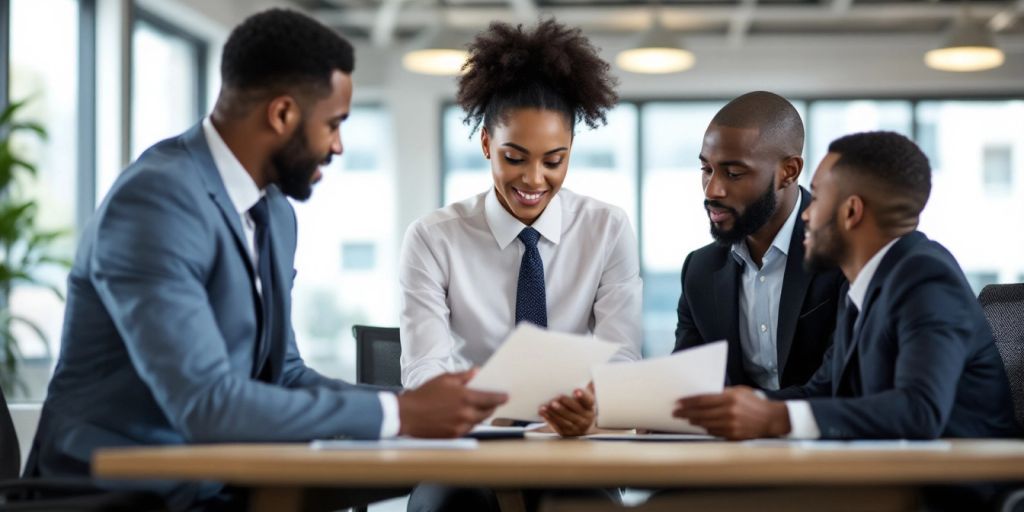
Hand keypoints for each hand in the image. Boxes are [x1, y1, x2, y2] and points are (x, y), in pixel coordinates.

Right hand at [397, 370, 507, 437]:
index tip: (506, 396)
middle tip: (492, 402)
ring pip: (478, 422)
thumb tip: (476, 372)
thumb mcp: (444, 379)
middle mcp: (465, 413)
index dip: (501, 398)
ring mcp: (460, 426)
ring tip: (477, 408)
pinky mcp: (454, 435)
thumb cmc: (423, 395)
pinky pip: (468, 429)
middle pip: (488, 412)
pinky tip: (464, 417)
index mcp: (464, 397)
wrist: (407, 414)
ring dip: (480, 415)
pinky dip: (469, 423)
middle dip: (492, 407)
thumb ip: (463, 376)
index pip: (491, 399)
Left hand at [539, 382, 595, 436]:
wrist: (580, 426)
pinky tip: (543, 411)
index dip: (582, 396)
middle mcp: (585, 419)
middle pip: (575, 412)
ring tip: (549, 405)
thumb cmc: (581, 407)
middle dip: (567, 404)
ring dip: (556, 412)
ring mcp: (575, 427)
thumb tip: (591, 377)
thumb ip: (588, 388)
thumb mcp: (586, 398)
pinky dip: (549, 418)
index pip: (588, 402)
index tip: (576, 391)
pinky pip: (556, 425)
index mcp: (590, 408)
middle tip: (559, 396)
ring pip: (565, 420)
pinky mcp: (565, 432)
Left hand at [672, 386, 790, 439]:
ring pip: (705, 424)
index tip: (678, 402)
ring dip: (693, 421)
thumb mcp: (739, 391)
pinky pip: (714, 432)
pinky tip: (700, 425)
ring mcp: (731, 425)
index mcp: (730, 398)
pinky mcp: (733, 435)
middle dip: (686, 413)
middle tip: (676, 413)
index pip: (702, 400)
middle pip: (701, 413)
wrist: (771, 419)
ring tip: (686, 419)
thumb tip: (703, 395)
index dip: (688, 402)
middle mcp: (729, 412)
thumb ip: (722, 393)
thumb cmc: (754, 403)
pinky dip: (705, 428)